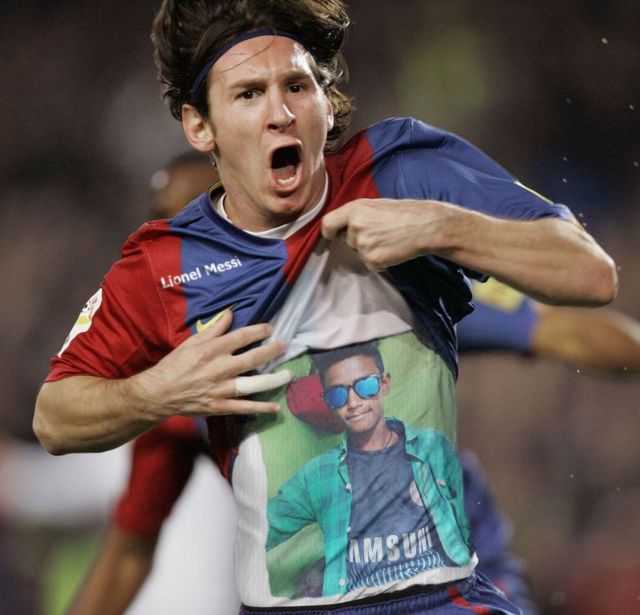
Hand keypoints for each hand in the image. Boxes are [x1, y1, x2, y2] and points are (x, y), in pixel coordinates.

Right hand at [129, 309, 289, 417]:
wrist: (158, 394)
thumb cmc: (174, 365)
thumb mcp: (191, 342)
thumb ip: (214, 329)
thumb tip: (230, 313)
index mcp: (212, 350)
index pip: (242, 337)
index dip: (259, 331)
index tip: (271, 328)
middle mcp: (220, 368)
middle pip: (253, 358)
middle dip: (273, 351)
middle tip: (284, 346)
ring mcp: (221, 389)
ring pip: (254, 383)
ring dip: (274, 379)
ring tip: (288, 374)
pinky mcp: (220, 406)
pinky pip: (244, 408)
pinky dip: (261, 408)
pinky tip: (275, 407)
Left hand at [321, 198, 455, 269]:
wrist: (425, 226)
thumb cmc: (404, 213)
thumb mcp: (375, 204)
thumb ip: (357, 214)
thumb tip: (342, 226)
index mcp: (354, 209)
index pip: (328, 224)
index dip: (328, 232)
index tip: (331, 235)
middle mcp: (354, 227)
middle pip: (347, 240)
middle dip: (359, 240)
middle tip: (380, 233)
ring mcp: (362, 245)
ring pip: (359, 253)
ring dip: (371, 251)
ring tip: (389, 240)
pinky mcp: (372, 261)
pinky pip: (370, 265)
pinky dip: (380, 262)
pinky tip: (392, 250)